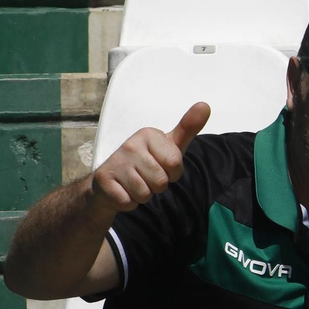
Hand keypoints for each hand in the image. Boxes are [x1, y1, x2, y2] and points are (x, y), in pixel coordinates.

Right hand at [89, 102, 208, 214]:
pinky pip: (129, 202)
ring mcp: (115, 161)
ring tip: (135, 183)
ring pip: (145, 194)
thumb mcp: (171, 146)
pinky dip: (128, 203)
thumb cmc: (147, 162)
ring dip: (143, 195)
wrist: (110, 181)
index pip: (175, 163)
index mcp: (148, 134)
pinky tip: (123, 191)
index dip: (172, 172)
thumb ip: (188, 128)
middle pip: (161, 181)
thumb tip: (205, 106)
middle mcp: (130, 144)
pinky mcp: (103, 180)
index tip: (161, 166)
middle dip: (157, 186)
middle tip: (146, 177)